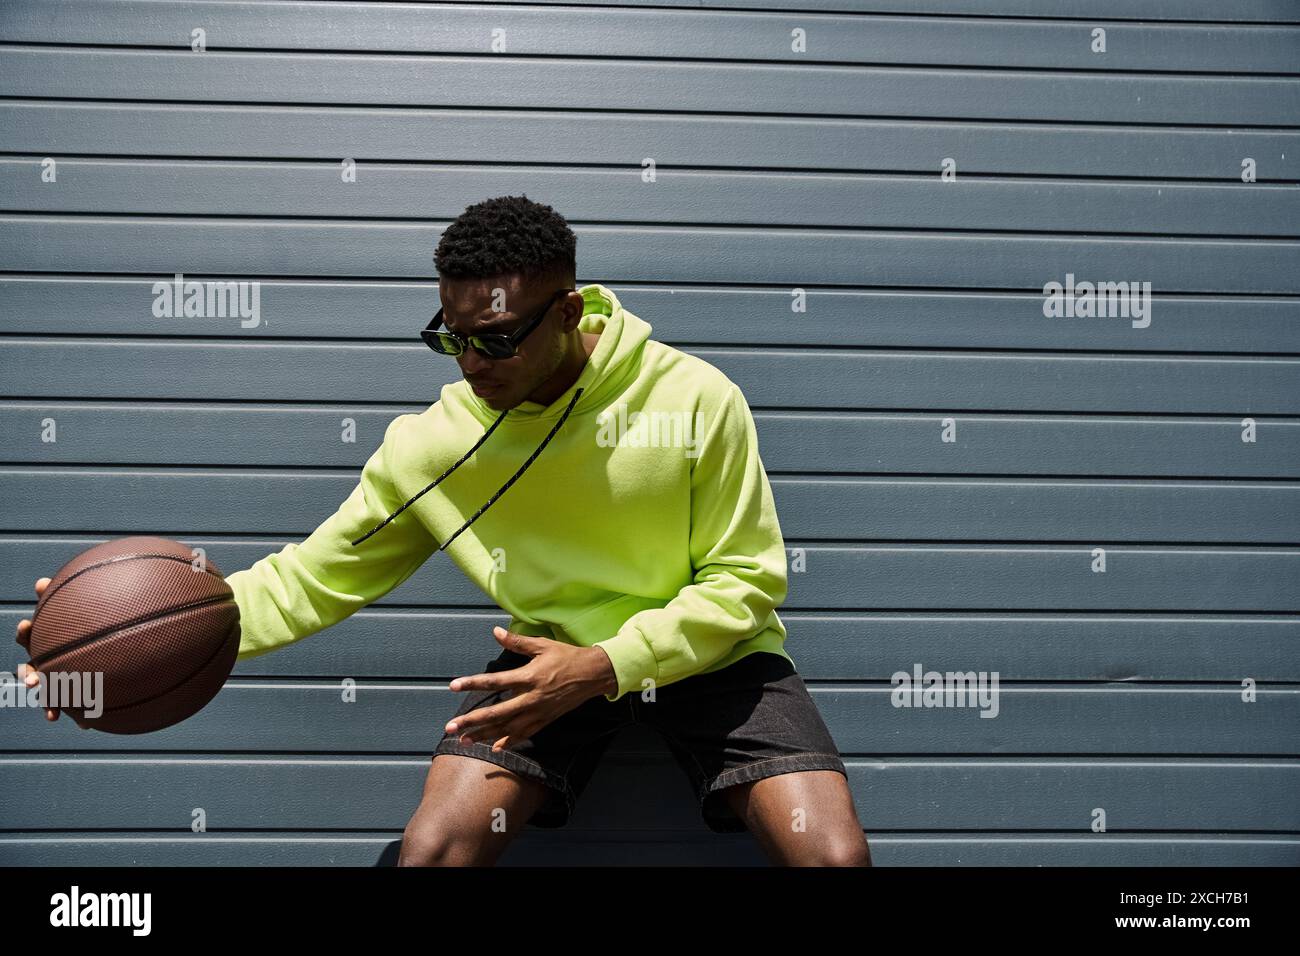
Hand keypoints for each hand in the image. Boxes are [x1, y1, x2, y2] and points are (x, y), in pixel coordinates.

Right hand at [14, 577, 91, 729]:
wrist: (110, 650)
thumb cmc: (88, 622)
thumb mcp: (78, 611)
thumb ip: (60, 599)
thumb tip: (40, 582)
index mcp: (45, 639)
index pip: (28, 635)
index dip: (25, 632)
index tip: (27, 626)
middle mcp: (47, 659)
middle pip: (32, 669)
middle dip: (32, 677)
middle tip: (37, 680)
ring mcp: (58, 677)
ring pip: (49, 693)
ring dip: (49, 703)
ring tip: (52, 713)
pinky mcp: (74, 691)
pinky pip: (73, 706)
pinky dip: (76, 714)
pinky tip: (84, 724)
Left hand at [445, 626, 616, 751]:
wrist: (593, 674)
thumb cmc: (567, 656)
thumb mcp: (542, 645)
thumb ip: (517, 641)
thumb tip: (495, 632)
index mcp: (529, 676)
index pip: (495, 681)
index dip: (473, 683)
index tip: (453, 686)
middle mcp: (531, 698)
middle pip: (496, 712)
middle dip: (472, 721)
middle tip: (451, 727)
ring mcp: (539, 711)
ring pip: (507, 727)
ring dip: (485, 735)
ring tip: (465, 740)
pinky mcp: (546, 719)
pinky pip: (525, 733)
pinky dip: (509, 741)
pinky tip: (495, 747)